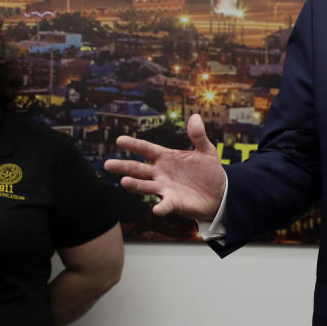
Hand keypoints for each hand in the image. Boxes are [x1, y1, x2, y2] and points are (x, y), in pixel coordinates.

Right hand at [103, 114, 226, 219]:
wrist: (219, 193)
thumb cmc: (208, 171)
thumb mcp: (206, 151)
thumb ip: (198, 136)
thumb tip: (195, 117)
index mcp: (166, 158)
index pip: (147, 149)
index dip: (134, 145)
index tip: (119, 140)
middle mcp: (161, 173)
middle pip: (138, 169)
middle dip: (123, 167)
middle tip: (107, 164)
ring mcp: (165, 188)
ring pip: (145, 186)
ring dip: (135, 185)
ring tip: (124, 181)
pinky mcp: (173, 203)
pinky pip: (165, 205)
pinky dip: (160, 207)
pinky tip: (156, 209)